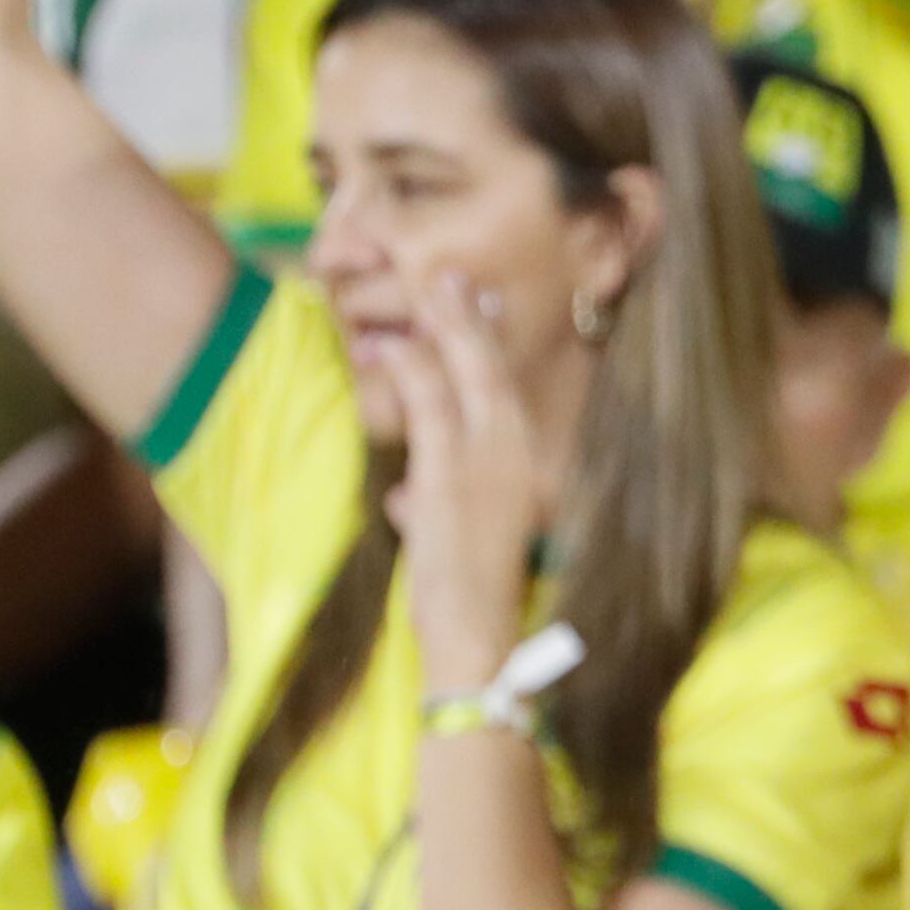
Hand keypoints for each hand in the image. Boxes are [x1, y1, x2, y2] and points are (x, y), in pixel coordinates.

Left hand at [377, 276, 546, 693]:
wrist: (477, 637)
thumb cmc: (464, 594)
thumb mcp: (451, 539)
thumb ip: (433, 504)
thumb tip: (407, 497)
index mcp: (518, 464)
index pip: (502, 387)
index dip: (484, 342)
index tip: (473, 300)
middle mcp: (513, 454)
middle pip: (491, 368)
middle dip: (468, 316)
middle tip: (447, 272)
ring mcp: (486, 462)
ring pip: (466, 375)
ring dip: (441, 327)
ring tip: (424, 285)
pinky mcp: (453, 476)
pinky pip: (432, 407)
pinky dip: (413, 371)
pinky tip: (391, 346)